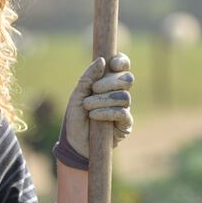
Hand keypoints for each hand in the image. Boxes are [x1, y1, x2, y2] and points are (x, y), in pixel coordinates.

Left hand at [56, 53, 133, 167]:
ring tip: (88, 107)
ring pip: (124, 96)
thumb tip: (102, 60)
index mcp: (109, 82)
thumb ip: (88, 77)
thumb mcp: (77, 95)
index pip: (123, 66)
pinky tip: (94, 116)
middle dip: (109, 82)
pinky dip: (107, 112)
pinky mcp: (125, 124)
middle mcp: (119, 93)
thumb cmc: (75, 116)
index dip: (122, 62)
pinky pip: (123, 113)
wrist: (74, 142)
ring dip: (103, 100)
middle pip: (127, 79)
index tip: (113, 64)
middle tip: (93, 89)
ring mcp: (124, 109)